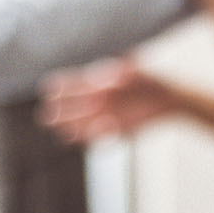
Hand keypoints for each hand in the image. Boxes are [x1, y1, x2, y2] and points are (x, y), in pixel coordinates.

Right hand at [37, 56, 181, 143]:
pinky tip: (82, 139)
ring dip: (71, 128)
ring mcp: (106, 116)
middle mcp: (98, 101)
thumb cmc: (149, 80)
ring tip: (61, 132)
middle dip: (60, 112)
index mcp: (97, 83)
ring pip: (82, 124)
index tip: (48, 90)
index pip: (72, 84)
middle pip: (72, 108)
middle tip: (46, 116)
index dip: (60, 87)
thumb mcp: (136, 72)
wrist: (167, 98)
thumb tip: (108, 79)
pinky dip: (92, 138)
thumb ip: (121, 72)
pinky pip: (100, 137)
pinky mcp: (117, 130)